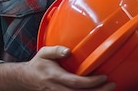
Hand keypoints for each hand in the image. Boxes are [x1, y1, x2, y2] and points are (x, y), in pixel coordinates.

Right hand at [0, 46, 115, 90]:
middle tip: (112, 85)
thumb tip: (68, 51)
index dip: (91, 82)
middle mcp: (58, 89)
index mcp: (56, 77)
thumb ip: (56, 50)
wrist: (25, 80)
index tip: (104, 77)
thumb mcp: (44, 53)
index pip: (76, 82)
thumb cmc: (38, 65)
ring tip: (108, 90)